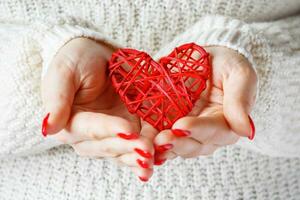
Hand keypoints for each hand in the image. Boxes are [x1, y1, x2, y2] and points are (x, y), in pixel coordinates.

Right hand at [41, 38, 153, 180]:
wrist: (93, 55)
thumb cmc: (75, 60)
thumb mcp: (63, 73)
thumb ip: (57, 100)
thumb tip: (48, 128)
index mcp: (70, 123)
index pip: (90, 129)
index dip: (109, 130)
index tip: (128, 130)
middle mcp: (89, 135)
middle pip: (108, 145)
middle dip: (128, 148)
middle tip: (147, 150)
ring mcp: (111, 133)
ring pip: (124, 151)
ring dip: (140, 156)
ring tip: (156, 159)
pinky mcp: (128, 128)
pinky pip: (138, 141)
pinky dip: (150, 147)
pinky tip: (162, 154)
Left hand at [153, 46, 256, 163]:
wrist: (208, 61)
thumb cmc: (227, 65)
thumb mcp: (238, 75)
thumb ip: (240, 100)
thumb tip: (246, 131)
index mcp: (227, 122)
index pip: (215, 130)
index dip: (198, 129)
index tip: (182, 125)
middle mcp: (207, 133)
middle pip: (194, 145)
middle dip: (177, 143)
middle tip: (161, 140)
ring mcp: (188, 131)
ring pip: (177, 146)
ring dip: (163, 147)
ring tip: (149, 143)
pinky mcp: (170, 125)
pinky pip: (161, 135)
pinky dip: (151, 140)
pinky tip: (141, 141)